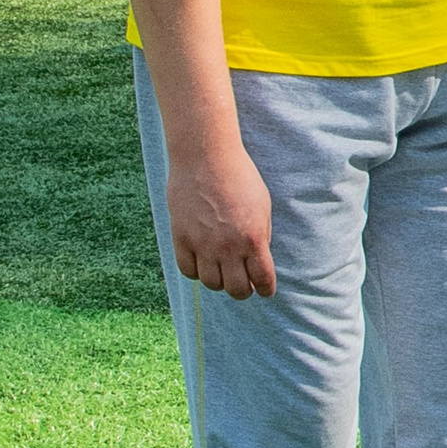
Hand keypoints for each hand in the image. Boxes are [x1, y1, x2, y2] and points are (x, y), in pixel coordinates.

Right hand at [167, 139, 275, 299]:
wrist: (205, 156)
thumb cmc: (239, 176)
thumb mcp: (262, 205)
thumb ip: (261, 235)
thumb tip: (257, 259)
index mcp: (253, 238)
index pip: (263, 280)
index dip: (266, 289)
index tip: (265, 290)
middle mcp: (228, 247)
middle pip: (236, 290)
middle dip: (243, 290)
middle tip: (243, 283)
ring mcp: (202, 244)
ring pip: (211, 284)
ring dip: (219, 281)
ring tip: (222, 270)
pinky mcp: (181, 238)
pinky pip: (188, 271)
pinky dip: (197, 271)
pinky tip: (202, 262)